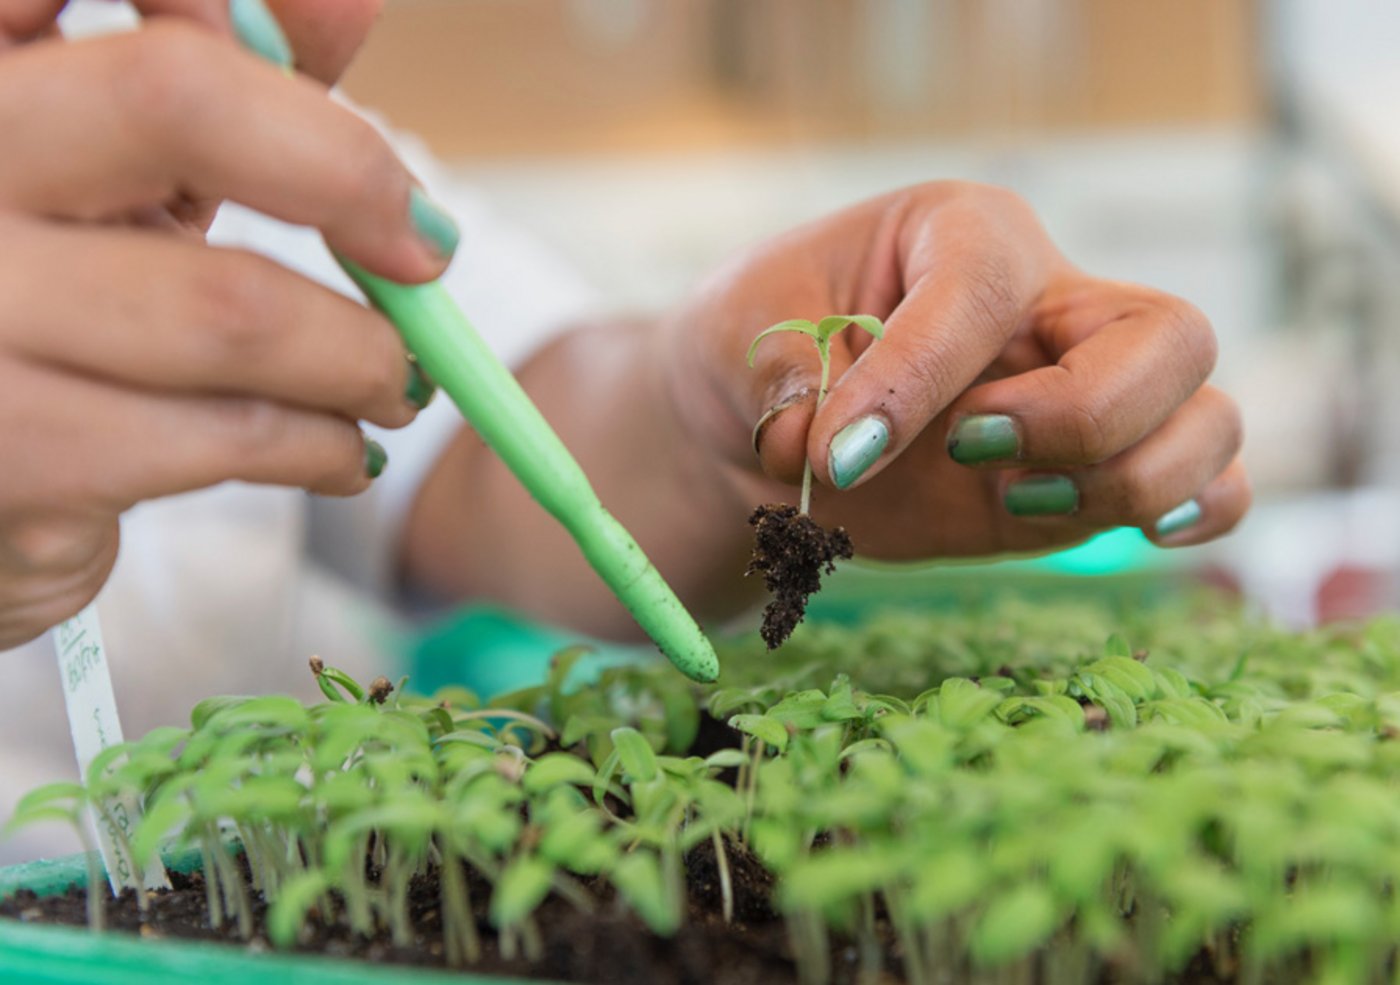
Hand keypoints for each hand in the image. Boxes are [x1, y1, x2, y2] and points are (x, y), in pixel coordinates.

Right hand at [0, 5, 451, 647]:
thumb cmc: (63, 304)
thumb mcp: (126, 177)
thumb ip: (228, 84)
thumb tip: (352, 1)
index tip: (340, 33)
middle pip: (173, 97)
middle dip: (345, 172)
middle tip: (428, 249)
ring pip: (233, 306)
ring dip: (362, 356)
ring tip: (396, 382)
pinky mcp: (14, 460)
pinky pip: (227, 436)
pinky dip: (322, 447)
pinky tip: (337, 453)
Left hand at [668, 181, 1248, 561]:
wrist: (771, 422)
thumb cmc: (760, 348)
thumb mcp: (739, 337)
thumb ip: (777, 380)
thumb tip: (815, 442)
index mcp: (965, 234)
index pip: (988, 287)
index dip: (924, 374)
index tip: (839, 455)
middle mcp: (1052, 304)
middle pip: (1170, 336)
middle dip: (1080, 415)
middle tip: (967, 451)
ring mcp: (1084, 392)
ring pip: (1208, 417)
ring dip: (1129, 479)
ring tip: (1014, 499)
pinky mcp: (1087, 475)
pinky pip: (1211, 484)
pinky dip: (1195, 510)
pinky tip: (1129, 528)